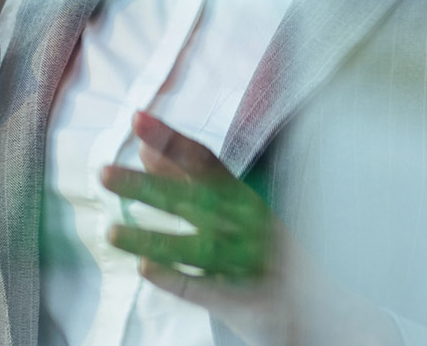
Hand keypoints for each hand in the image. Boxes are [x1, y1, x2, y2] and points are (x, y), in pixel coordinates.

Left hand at [101, 112, 397, 345]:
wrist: (323, 309)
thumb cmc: (264, 250)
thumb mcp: (229, 208)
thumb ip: (186, 178)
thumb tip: (146, 147)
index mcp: (243, 198)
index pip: (204, 162)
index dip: (170, 139)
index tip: (136, 116)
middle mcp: (247, 226)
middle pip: (192, 200)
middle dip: (148, 186)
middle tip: (103, 172)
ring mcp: (249, 263)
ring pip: (194, 247)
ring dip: (151, 238)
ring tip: (110, 232)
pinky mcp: (246, 301)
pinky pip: (206, 290)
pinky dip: (177, 279)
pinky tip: (146, 269)